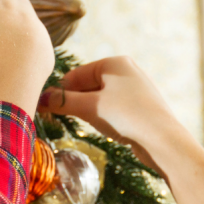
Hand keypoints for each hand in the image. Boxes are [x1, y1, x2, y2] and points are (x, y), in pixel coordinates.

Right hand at [40, 55, 203, 203]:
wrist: (163, 140)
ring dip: (90, 112)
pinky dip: (106, 118)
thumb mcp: (90, 107)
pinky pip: (114, 109)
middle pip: (88, 86)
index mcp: (115, 62)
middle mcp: (127, 71)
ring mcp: (136, 89)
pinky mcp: (141, 107)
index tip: (47, 108)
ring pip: (100, 99)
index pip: (75, 74)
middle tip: (68, 119)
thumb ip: (63, 101)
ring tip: (95, 124)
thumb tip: (40, 99)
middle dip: (76, 103)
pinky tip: (110, 129)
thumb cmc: (126, 117)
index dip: (61, 92)